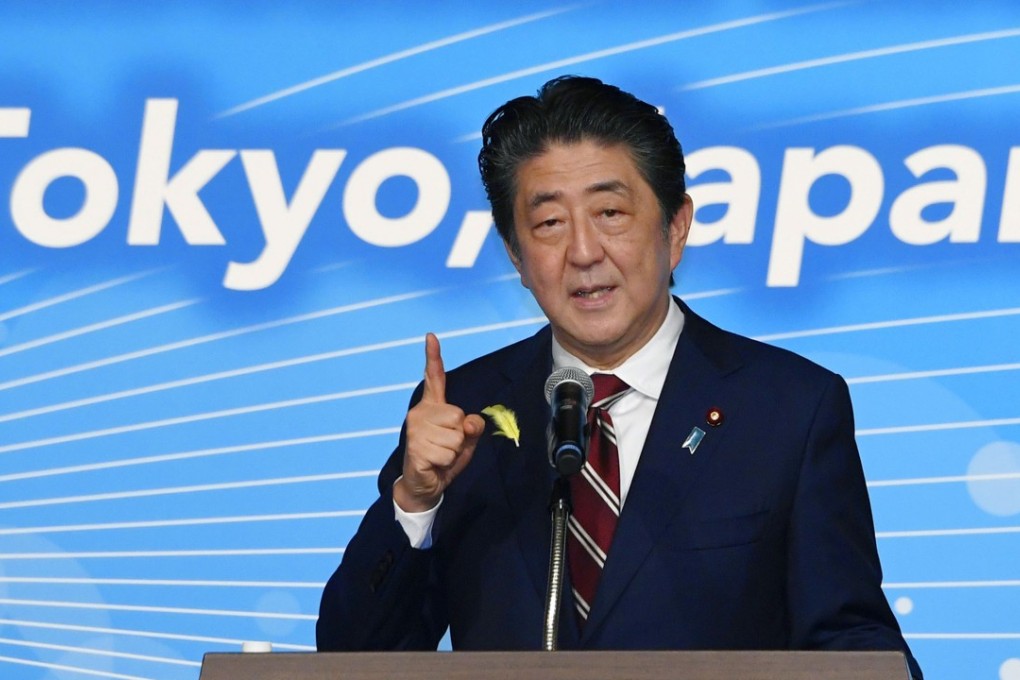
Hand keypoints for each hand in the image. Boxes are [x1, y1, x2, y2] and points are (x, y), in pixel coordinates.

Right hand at [393, 333, 484, 512]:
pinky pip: (448, 453)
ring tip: (440, 456)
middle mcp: (419, 412)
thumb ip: (472, 428)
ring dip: (454, 451)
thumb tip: (471, 422)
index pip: (434, 377)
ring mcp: (415, 429)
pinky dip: (447, 463)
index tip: (431, 336)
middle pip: (459, 416)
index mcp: (432, 406)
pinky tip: (434, 464)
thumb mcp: (465, 441)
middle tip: (446, 447)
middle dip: (460, 436)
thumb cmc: (444, 458)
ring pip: (456, 437)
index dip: (433, 356)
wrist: (423, 485)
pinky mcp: (415, 447)